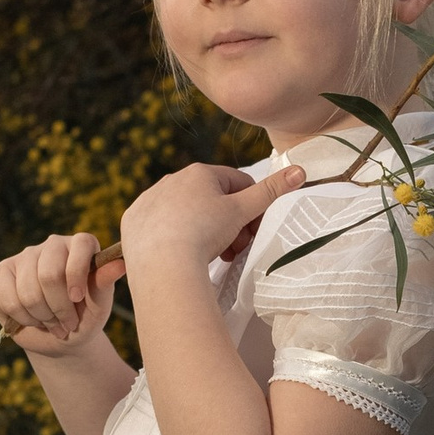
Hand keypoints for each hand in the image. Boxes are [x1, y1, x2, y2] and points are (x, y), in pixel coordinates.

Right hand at [0, 230, 119, 359]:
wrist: (61, 338)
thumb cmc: (85, 317)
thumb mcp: (99, 306)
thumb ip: (104, 284)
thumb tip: (120, 264)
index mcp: (82, 246)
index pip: (81, 244)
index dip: (76, 274)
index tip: (77, 299)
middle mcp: (54, 244)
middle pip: (49, 274)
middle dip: (59, 308)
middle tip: (67, 324)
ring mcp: (26, 255)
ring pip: (28, 291)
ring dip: (42, 317)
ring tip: (53, 324)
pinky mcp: (4, 270)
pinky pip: (8, 298)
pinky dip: (23, 318)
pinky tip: (33, 320)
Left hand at [116, 157, 304, 286]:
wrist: (162, 263)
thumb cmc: (204, 233)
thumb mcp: (242, 212)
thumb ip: (271, 191)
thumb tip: (300, 171)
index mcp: (200, 172)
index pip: (237, 184)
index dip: (250, 209)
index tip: (251, 232)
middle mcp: (171, 180)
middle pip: (211, 200)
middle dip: (228, 224)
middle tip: (234, 249)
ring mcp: (149, 200)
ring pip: (185, 214)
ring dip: (203, 232)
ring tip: (210, 255)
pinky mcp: (133, 222)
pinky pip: (159, 227)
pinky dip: (172, 239)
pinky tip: (179, 255)